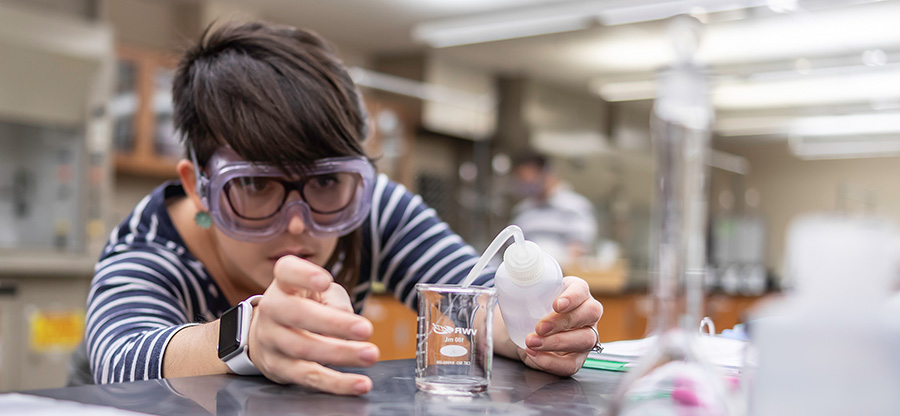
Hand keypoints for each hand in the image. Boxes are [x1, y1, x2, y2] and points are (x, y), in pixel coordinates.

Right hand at [246, 256, 379, 394]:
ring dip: (340, 354)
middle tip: (366, 329)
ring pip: (304, 349)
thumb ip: (335, 300)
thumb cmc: (305, 306)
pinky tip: (359, 384)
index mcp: (284, 283)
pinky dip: (336, 383)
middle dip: (334, 323)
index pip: (286, 271)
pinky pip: (309, 377)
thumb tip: (347, 321)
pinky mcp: (278, 368)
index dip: (304, 275)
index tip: (325, 281)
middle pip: (298, 314)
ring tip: (369, 355)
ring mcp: (271, 340)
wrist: (269, 334)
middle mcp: (272, 308)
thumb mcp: (322, 293)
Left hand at [520, 276, 602, 375]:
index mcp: (577, 292)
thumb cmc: (532, 307)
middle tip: (540, 327)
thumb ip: (524, 286)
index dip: (572, 297)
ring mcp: (586, 337)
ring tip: (532, 342)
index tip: (556, 304)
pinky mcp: (577, 358)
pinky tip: (535, 355)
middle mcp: (587, 314)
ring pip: (584, 340)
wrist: (523, 330)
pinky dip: (551, 362)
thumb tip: (508, 281)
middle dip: (563, 321)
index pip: (582, 289)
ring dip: (556, 343)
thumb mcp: (530, 294)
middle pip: (589, 314)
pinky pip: (571, 364)